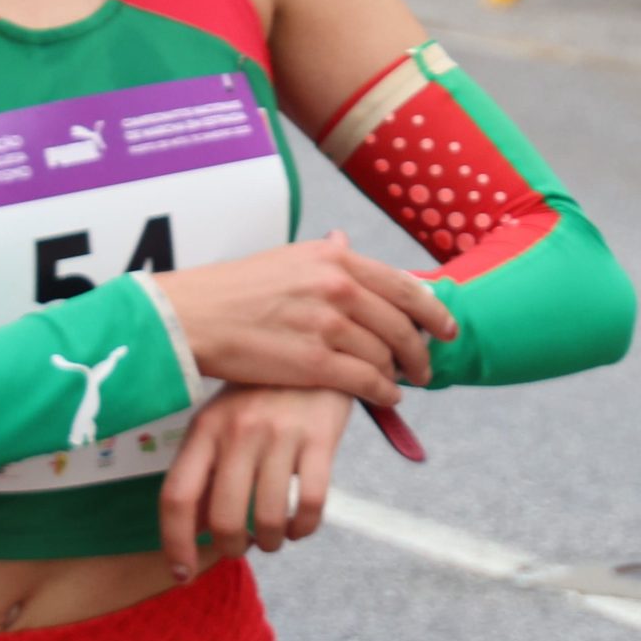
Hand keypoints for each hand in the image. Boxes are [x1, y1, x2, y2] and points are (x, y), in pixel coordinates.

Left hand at [160, 387, 353, 578]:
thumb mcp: (221, 421)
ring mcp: (279, 434)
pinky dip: (304, 528)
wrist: (313, 346)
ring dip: (271, 541)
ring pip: (269, 518)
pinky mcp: (320, 438)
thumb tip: (189, 530)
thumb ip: (203, 471)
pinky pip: (312, 504)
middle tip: (242, 546)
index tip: (181, 573)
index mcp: (203, 428)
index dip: (175, 543)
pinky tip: (300, 525)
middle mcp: (237, 431)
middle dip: (231, 547)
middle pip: (223, 517)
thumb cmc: (259, 395)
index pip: (176, 496)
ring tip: (273, 537)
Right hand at [162, 229, 456, 407]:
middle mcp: (337, 287)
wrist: (193, 316)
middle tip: (426, 366)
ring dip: (399, 374)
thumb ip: (326, 257)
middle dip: (422, 351)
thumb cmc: (234, 289)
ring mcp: (327, 325)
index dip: (434, 311)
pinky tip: (386, 398)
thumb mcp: (286, 258)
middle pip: (402, 325)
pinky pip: (366, 382)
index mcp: (334, 258)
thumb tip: (347, 242)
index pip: (404, 285)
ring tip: (400, 383)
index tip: (447, 328)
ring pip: (386, 356)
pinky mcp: (314, 363)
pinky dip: (383, 393)